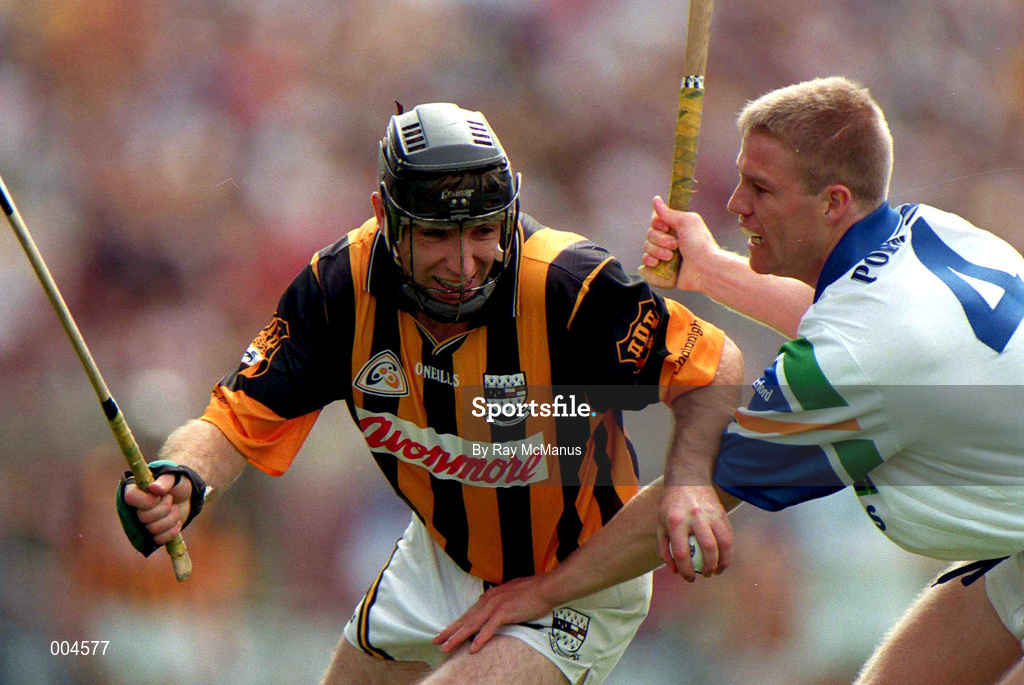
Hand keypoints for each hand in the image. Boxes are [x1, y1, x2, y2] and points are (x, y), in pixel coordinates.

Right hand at [123, 474, 192, 546]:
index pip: (131, 497)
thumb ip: (165, 480)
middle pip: (144, 517)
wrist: (188, 496)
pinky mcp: (153, 534)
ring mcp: (143, 523)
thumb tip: (155, 488)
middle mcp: (135, 508)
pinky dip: (172, 531)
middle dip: (164, 508)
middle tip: (170, 499)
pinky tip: (177, 523)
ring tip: (174, 509)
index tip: (160, 495)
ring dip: (171, 518)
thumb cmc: (178, 483)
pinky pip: (158, 540)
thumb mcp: (175, 476)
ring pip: (153, 529)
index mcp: (136, 490)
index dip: (148, 500)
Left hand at [433, 575, 554, 654]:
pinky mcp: (505, 612)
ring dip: (459, 637)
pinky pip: (490, 628)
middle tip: (436, 641)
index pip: (469, 613)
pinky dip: (480, 638)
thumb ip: (500, 601)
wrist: (546, 588)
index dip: (456, 624)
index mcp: (490, 596)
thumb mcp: (511, 594)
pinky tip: (472, 648)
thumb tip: (492, 607)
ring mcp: (496, 605)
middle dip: (450, 631)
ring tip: (447, 647)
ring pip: (473, 624)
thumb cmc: (532, 591)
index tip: (445, 633)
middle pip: (466, 619)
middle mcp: (489, 600)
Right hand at [642, 196, 721, 291]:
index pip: (655, 221)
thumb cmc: (699, 244)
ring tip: (671, 257)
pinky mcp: (660, 268)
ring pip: (647, 247)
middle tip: (676, 245)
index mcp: (675, 228)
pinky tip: (657, 263)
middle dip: (661, 239)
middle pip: (649, 234)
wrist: (704, 269)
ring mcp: (663, 255)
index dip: (658, 224)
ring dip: (658, 251)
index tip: (667, 228)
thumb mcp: (687, 222)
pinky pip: (645, 262)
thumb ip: (669, 212)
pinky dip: (649, 261)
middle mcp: (668, 240)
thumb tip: (655, 199)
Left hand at [657, 484, 732, 580]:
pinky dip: (728, 550)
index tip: (689, 578)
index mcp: (676, 522)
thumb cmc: (671, 506)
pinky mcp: (722, 512)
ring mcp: (710, 513)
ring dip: (724, 561)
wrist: (687, 479)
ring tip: (718, 570)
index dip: (686, 571)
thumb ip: (665, 550)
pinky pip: (729, 535)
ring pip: (725, 542)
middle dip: (710, 567)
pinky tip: (723, 558)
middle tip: (706, 575)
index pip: (682, 553)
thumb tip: (675, 571)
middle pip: (708, 548)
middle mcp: (694, 517)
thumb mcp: (661, 525)